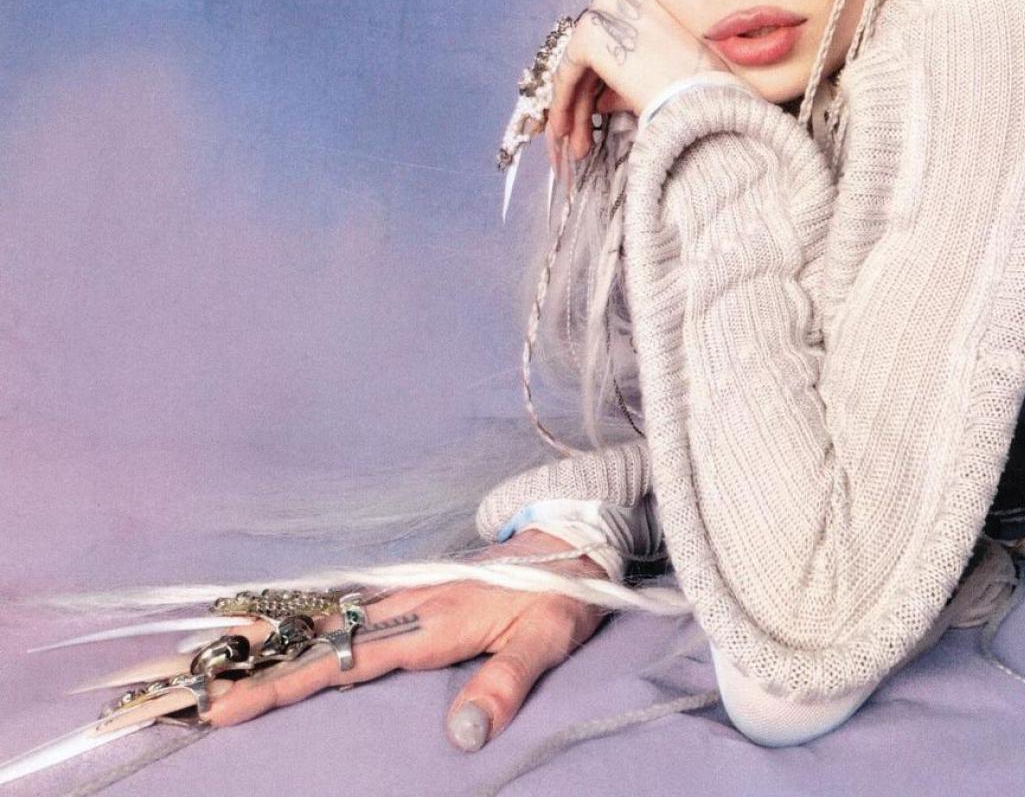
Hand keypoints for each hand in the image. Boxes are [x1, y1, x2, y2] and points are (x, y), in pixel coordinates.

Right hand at [198, 529, 609, 751]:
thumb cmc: (562, 596)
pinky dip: (304, 615)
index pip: (344, 658)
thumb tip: (461, 738)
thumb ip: (505, 685)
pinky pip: (348, 602)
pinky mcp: (414, 588)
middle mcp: (409, 599)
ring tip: (212, 653)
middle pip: (319, 631)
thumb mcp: (546, 641)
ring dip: (270, 632)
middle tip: (194, 684)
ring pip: (326, 611)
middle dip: (255, 659)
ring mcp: (409, 589)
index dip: (286, 684)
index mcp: (431, 618)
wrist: (574, 542)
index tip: (231, 705)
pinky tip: (280, 627)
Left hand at [546, 0, 732, 175]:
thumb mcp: (657, 70)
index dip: (597, 80)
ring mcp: (602, 13)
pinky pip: (567, 75)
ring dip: (576, 111)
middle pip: (590, 56)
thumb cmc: (694, 85)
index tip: (594, 108)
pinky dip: (563, 105)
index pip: (606, 40)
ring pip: (578, 69)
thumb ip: (623, 78)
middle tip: (583, 137)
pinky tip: (565, 131)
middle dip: (585, 101)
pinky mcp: (588, 37)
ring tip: (578, 145)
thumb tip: (600, 100)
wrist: (701, 97)